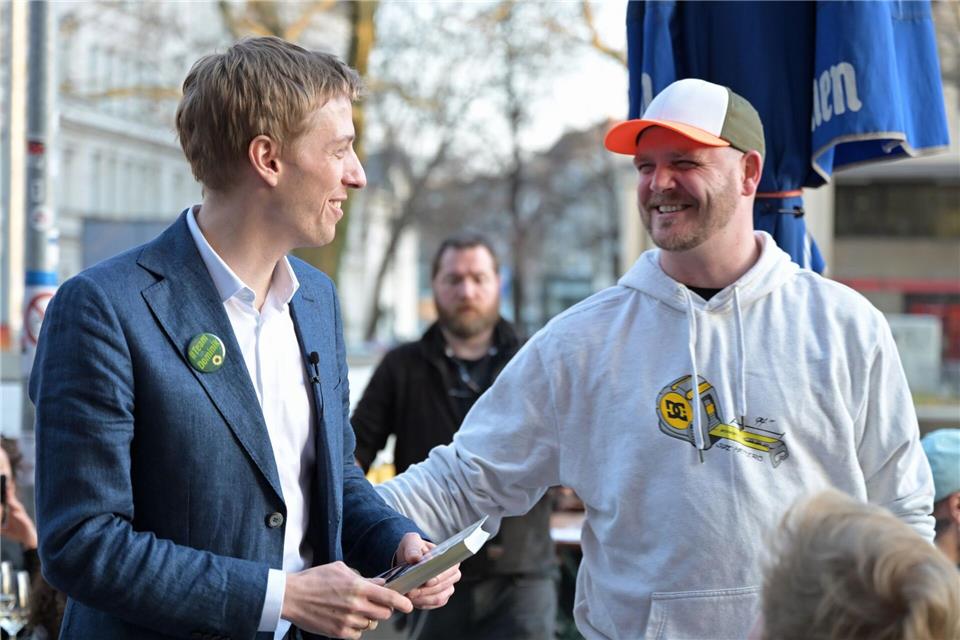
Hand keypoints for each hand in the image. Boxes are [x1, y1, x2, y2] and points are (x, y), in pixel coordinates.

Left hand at [1, 485, 37, 549]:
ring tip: (9, 497)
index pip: (9, 499)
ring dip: (13, 502)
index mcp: (12, 511)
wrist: (26, 539)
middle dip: (10, 492)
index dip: (7, 492)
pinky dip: (18, 516)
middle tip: (7, 483)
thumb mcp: (3, 529)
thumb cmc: (16, 532)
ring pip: (17, 507)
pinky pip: (21, 518)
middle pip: (13, 500)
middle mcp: (17, 511)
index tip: (5, 484)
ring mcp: (22, 516)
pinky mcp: (25, 522)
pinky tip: (14, 514)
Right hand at [282, 561, 411, 638]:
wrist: (292, 596)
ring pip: (371, 624)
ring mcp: (348, 621)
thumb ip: (363, 578)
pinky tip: (346, 618)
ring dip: (368, 618)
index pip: (389, 597)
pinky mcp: (339, 633)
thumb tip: (379, 584)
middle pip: (384, 613)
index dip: (402, 602)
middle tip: (375, 603)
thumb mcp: (341, 570)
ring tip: (354, 609)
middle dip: (384, 609)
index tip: (408, 605)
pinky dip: (356, 628)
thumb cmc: (314, 580)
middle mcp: (356, 605)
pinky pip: (358, 633)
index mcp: (358, 587)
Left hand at [393, 533, 459, 609]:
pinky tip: (413, 599)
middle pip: (444, 586)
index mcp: (450, 558)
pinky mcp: (440, 598)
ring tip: (409, 594)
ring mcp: (447, 587)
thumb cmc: (413, 549)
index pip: (450, 569)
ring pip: (439, 598)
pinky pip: (434, 604)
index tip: (427, 581)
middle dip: (426, 590)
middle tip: (411, 590)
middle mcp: (452, 574)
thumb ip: (413, 548)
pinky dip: (423, 603)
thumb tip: (416, 558)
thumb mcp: (411, 542)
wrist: (408, 560)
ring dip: (423, 598)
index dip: (440, 577)